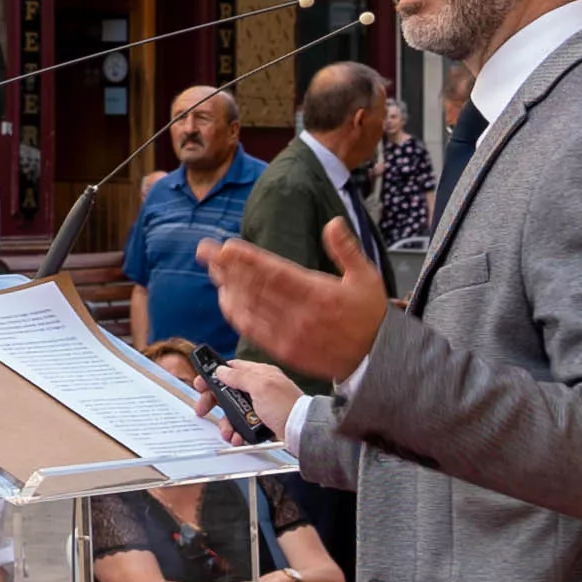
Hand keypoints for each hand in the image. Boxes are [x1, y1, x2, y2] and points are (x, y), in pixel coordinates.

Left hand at [197, 215, 391, 387]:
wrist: (375, 358)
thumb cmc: (370, 315)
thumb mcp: (366, 277)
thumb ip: (346, 249)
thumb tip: (333, 222)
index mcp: (319, 293)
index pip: (275, 273)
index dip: (248, 260)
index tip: (227, 247)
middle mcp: (300, 314)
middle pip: (256, 288)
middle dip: (228, 267)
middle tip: (205, 250)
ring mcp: (290, 334)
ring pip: (251, 309)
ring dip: (228, 288)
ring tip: (213, 270)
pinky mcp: (285, 350)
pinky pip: (254, 331)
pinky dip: (237, 315)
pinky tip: (226, 299)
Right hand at [212, 359, 303, 437]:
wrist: (302, 431)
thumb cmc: (286, 406)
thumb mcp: (261, 386)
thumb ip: (239, 377)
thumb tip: (221, 370)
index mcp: (260, 374)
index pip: (232, 369)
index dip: (214, 375)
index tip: (201, 383)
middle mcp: (259, 388)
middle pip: (228, 391)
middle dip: (214, 402)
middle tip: (203, 410)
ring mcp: (260, 406)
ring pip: (233, 411)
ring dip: (226, 423)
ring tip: (228, 432)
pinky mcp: (262, 422)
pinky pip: (242, 425)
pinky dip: (237, 432)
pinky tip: (238, 438)